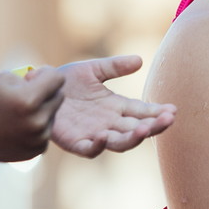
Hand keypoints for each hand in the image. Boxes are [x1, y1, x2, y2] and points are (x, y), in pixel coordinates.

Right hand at [0, 66, 65, 161]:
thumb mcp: (4, 79)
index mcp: (28, 100)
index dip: (47, 74)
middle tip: (27, 96)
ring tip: (20, 114)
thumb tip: (52, 82)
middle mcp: (38, 121)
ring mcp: (39, 137)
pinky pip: (47, 131)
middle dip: (46, 93)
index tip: (34, 78)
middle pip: (59, 97)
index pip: (58, 79)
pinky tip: (19, 127)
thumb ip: (32, 76)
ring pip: (53, 115)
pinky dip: (38, 128)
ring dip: (42, 111)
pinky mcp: (39, 149)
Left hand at [52, 56, 175, 155]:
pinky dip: (98, 146)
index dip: (158, 112)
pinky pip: (89, 149)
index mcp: (116, 107)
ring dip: (133, 138)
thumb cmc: (64, 82)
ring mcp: (94, 134)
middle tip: (168, 119)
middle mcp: (109, 123)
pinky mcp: (75, 141)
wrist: (35, 91)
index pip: (143, 112)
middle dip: (154, 126)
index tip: (173, 110)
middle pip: (137, 129)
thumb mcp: (91, 70)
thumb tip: (140, 60)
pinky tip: (104, 136)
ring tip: (144, 129)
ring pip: (119, 142)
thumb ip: (114, 67)